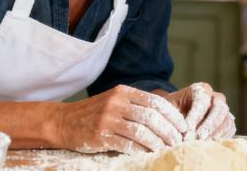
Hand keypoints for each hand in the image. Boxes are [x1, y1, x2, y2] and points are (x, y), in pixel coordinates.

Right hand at [58, 84, 186, 153]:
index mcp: (123, 91)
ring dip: (158, 142)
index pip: (155, 102)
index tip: (183, 126)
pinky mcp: (101, 135)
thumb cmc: (95, 112)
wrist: (63, 121)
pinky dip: (141, 150)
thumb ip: (136, 104)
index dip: (172, 115)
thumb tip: (166, 118)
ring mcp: (108, 119)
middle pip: (151, 117)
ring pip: (142, 131)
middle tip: (178, 140)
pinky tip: (149, 154)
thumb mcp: (115, 100)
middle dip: (169, 130)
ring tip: (167, 148)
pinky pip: (127, 144)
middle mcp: (116, 103)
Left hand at [164, 82, 235, 139]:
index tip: (187, 129)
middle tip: (199, 137)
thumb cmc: (172, 110)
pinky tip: (209, 143)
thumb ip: (172, 115)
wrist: (179, 114)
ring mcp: (223, 109)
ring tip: (203, 143)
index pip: (202, 99)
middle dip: (209, 124)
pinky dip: (221, 136)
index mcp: (199, 89)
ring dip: (216, 132)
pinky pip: (229, 128)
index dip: (196, 115)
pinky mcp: (226, 121)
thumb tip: (179, 131)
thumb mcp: (168, 108)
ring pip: (226, 119)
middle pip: (219, 108)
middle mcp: (214, 97)